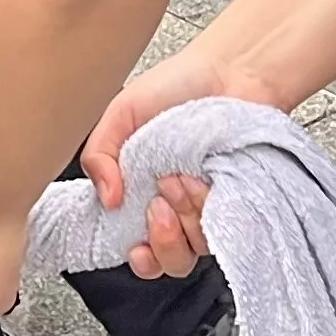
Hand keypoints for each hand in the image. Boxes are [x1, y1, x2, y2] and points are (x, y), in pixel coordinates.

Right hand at [79, 40, 237, 276]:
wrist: (230, 73)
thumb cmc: (177, 86)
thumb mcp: (122, 112)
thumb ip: (99, 153)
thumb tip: (106, 199)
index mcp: (139, 193)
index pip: (134, 246)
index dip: (137, 256)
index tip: (136, 246)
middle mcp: (173, 208)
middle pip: (168, 262)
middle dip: (162, 241)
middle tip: (158, 204)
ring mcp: (206, 209)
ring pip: (196, 249)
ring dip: (185, 219)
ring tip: (181, 180)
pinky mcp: (236, 205)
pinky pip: (225, 232)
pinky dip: (210, 211)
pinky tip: (205, 182)